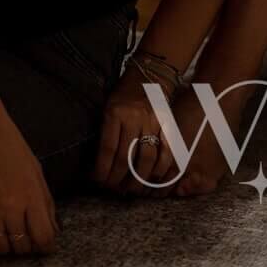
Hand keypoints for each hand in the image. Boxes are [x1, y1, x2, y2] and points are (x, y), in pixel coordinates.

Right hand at [0, 116, 60, 256]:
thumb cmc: (12, 147)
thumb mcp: (37, 172)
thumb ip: (46, 204)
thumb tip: (53, 231)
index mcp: (31, 195)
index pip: (43, 238)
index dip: (47, 246)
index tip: (46, 245)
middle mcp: (10, 205)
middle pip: (22, 247)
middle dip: (28, 247)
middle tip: (27, 238)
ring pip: (0, 248)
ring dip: (7, 247)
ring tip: (9, 236)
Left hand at [90, 69, 184, 197]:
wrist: (146, 77)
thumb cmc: (121, 96)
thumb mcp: (106, 108)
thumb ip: (105, 134)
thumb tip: (100, 166)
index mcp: (114, 113)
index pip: (108, 148)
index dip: (103, 169)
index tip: (98, 181)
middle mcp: (134, 118)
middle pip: (126, 157)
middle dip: (118, 178)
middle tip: (114, 189)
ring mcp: (153, 121)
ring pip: (147, 158)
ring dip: (139, 179)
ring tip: (132, 189)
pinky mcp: (167, 125)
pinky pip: (166, 151)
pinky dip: (161, 169)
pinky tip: (154, 179)